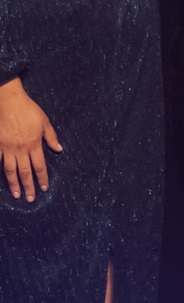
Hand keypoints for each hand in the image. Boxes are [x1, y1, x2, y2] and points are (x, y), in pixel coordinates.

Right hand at [0, 77, 61, 201]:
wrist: (9, 103)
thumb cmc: (29, 110)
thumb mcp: (44, 121)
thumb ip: (51, 136)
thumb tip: (59, 149)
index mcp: (34, 144)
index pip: (39, 166)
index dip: (42, 178)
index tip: (44, 188)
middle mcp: (21, 150)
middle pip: (25, 172)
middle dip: (28, 186)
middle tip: (31, 199)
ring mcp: (7, 149)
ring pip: (10, 171)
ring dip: (14, 184)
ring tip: (17, 195)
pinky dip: (0, 171)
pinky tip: (2, 179)